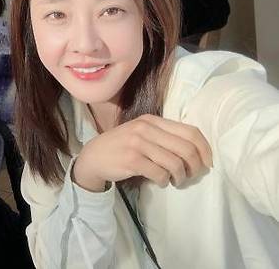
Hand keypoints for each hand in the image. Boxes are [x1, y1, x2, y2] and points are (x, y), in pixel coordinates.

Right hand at [72, 114, 211, 191]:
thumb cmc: (122, 146)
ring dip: (180, 177)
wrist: (93, 157)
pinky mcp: (132, 160)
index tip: (207, 163)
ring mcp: (138, 143)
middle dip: (195, 167)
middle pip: (186, 149)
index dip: (205, 149)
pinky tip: (160, 181)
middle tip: (191, 176)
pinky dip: (164, 181)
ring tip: (176, 181)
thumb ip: (164, 136)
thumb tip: (197, 153)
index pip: (190, 131)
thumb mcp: (142, 134)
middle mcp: (146, 128)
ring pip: (175, 163)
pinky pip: (160, 174)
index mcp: (152, 120)